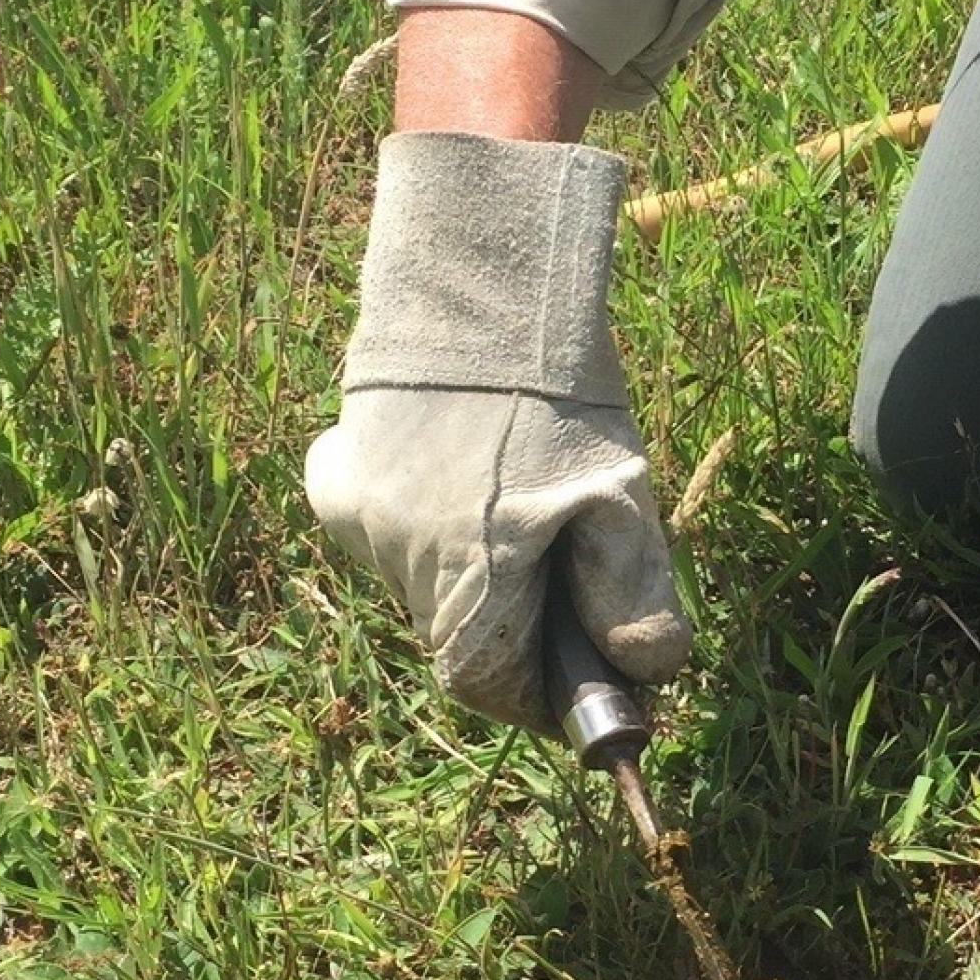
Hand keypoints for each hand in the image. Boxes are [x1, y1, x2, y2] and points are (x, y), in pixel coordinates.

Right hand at [305, 132, 691, 730]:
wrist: (480, 284)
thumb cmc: (558, 392)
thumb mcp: (620, 492)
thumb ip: (633, 594)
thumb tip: (647, 672)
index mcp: (464, 573)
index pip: (487, 683)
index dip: (538, 695)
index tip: (581, 686)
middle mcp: (393, 557)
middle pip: (454, 636)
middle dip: (512, 628)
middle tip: (563, 580)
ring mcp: (354, 518)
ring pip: (420, 586)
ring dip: (470, 575)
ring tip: (517, 505)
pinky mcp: (332, 478)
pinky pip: (383, 534)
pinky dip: (424, 527)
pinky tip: (463, 476)